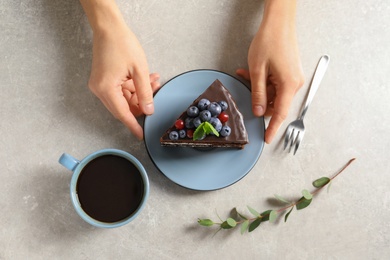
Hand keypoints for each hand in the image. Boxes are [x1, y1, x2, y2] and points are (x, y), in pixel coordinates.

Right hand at [88, 23, 160, 139]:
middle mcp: (99, 90)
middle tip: (155, 94)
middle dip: (141, 103)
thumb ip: (145, 93)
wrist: (109, 27)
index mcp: (106, 89)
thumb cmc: (122, 43)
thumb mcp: (139, 70)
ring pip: (123, 98)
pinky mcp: (103, 80)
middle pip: (123, 107)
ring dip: (139, 93)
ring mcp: (100, 85)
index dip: (133, 125)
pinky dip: (133, 87)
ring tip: (153, 80)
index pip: (122, 114)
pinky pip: (120, 90)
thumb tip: (148, 110)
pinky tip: (146, 79)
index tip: (140, 135)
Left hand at [237, 0, 303, 143]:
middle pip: (275, 103)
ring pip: (273, 93)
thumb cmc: (269, 42)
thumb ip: (258, 94)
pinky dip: (263, 81)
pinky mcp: (289, 72)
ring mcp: (292, 78)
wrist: (279, 22)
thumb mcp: (258, 70)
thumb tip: (258, 111)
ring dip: (259, 88)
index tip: (267, 139)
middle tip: (246, 88)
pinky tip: (251, 72)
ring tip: (246, 73)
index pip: (280, 114)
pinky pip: (275, 84)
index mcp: (288, 85)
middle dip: (259, 100)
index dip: (272, 128)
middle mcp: (294, 84)